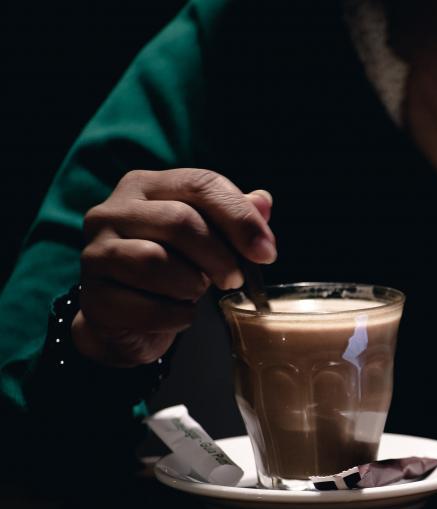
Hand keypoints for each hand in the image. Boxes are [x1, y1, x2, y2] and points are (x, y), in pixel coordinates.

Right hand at [74, 168, 275, 366]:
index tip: (267, 252)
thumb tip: (263, 201)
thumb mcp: (207, 237)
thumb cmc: (173, 268)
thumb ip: (233, 217)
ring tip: (195, 292)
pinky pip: (147, 307)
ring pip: (157, 261)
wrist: (127, 320)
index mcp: (144, 186)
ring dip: (192, 285)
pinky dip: (175, 316)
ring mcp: (95, 253)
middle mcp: (111, 212)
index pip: (200, 184)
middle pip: (181, 221)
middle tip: (234, 279)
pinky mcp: (93, 297)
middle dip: (221, 256)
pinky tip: (177, 314)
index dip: (241, 218)